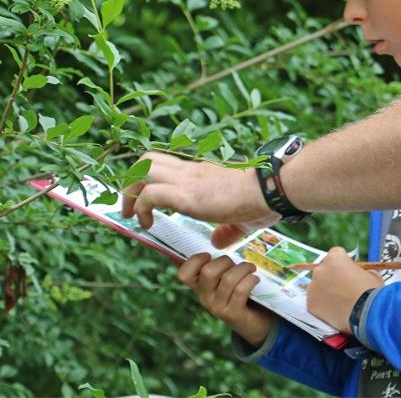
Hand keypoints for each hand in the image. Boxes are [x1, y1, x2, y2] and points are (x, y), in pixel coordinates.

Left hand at [121, 151, 275, 242]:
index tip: (143, 201)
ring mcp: (187, 181)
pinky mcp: (188, 195)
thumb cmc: (262, 202)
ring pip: (143, 169)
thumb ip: (227, 230)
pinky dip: (141, 208)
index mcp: (199, 173)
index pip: (163, 164)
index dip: (146, 179)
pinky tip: (148, 225)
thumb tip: (218, 241)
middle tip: (130, 208)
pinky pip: (151, 194)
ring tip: (134, 217)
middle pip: (146, 159)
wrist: (270, 191)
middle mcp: (189, 172)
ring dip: (131, 193)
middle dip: (131, 182)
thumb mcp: (241, 220)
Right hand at [177, 253, 273, 346]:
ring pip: (228, 279)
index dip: (194, 261)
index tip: (209, 256)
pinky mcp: (232, 314)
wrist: (254, 323)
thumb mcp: (225, 279)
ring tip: (251, 269)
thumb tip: (222, 238)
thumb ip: (221, 265)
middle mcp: (204, 298)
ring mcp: (217, 308)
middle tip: (237, 265)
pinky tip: (255, 279)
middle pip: (208, 272)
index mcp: (199, 287)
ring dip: (244, 269)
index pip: (184, 274)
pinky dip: (250, 280)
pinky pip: (240, 290)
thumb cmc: (239, 293)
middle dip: (226, 261)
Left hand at [306, 247, 383, 332]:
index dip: (344, 264)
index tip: (350, 272)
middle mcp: (320, 269)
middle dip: (333, 277)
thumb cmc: (371, 292)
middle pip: (325, 270)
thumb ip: (361, 271)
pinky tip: (335, 311)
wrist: (366, 314)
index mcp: (335, 258)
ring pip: (318, 286)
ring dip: (326, 291)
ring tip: (341, 302)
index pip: (336, 254)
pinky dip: (323, 305)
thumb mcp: (372, 274)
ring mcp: (313, 287)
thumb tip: (358, 274)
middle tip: (345, 289)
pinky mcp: (311, 304)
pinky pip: (316, 302)